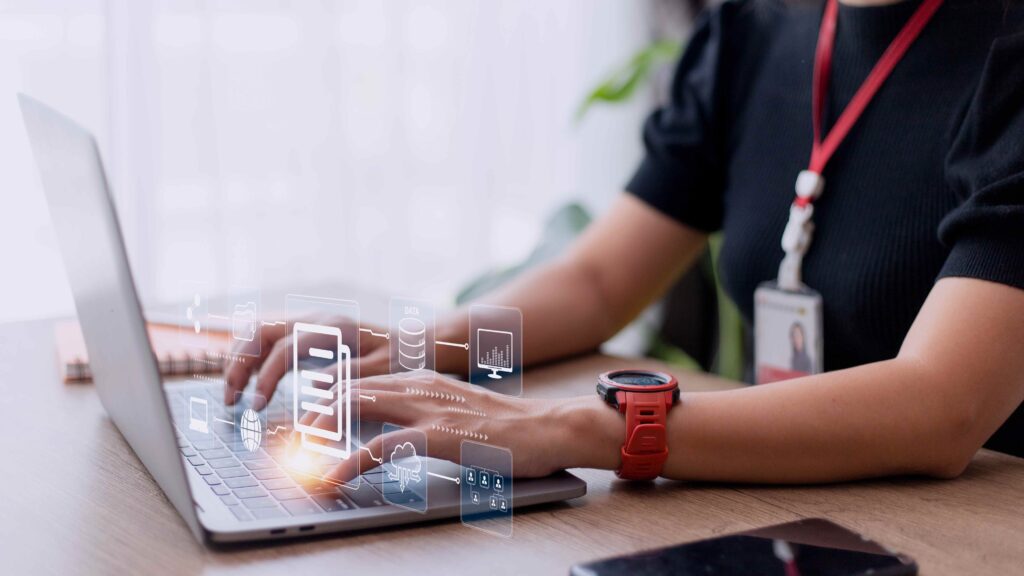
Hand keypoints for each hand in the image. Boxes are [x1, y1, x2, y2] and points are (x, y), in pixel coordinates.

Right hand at [223, 316, 388, 408]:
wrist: (410, 342)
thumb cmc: (399, 359)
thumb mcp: (382, 370)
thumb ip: (351, 375)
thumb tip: (315, 384)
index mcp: (333, 328)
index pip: (284, 348)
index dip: (266, 377)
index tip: (256, 407)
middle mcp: (315, 319)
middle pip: (260, 331)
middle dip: (238, 363)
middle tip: (230, 399)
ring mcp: (308, 323)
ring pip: (258, 331)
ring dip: (239, 359)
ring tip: (232, 393)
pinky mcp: (305, 333)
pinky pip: (268, 339)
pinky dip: (251, 357)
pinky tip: (248, 382)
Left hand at [291, 371, 624, 481]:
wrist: (551, 428)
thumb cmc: (511, 429)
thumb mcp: (460, 414)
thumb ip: (426, 417)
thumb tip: (394, 435)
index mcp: (424, 380)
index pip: (364, 381)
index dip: (329, 397)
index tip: (304, 418)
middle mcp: (421, 386)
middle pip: (351, 390)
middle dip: (313, 413)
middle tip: (287, 437)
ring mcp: (429, 408)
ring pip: (358, 409)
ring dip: (322, 431)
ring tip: (296, 454)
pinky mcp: (439, 433)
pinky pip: (382, 446)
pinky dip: (350, 461)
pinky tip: (333, 477)